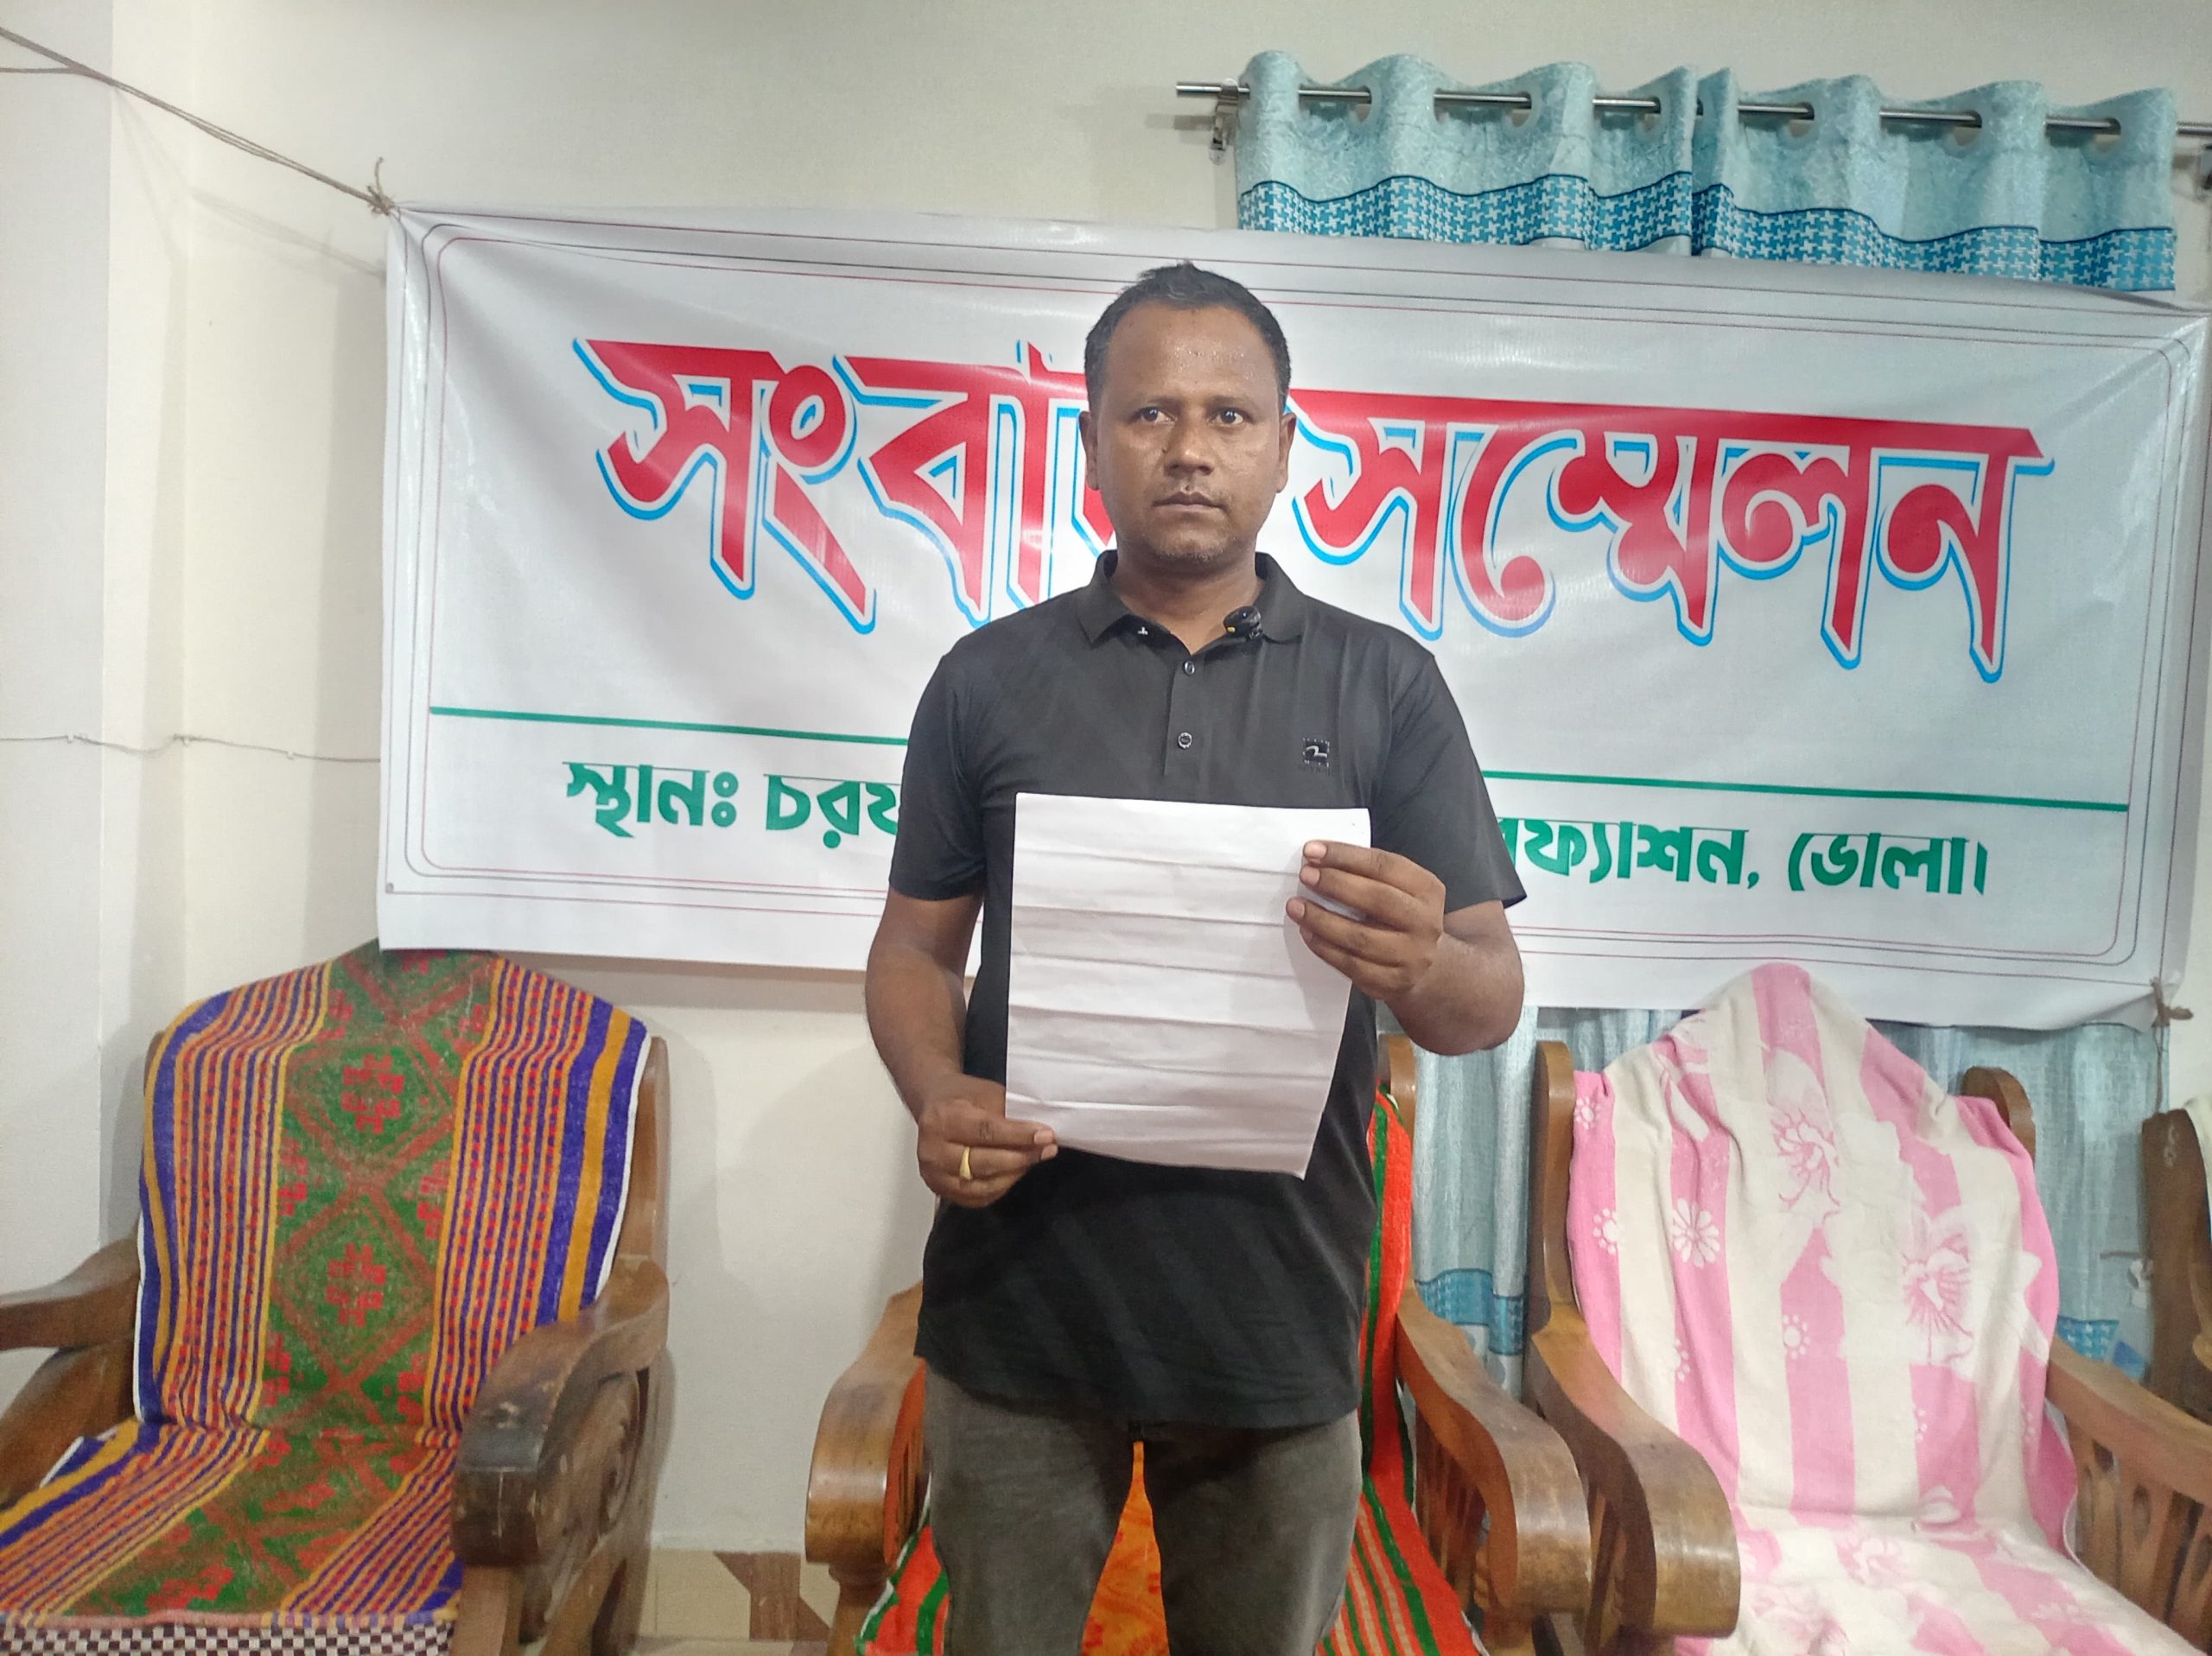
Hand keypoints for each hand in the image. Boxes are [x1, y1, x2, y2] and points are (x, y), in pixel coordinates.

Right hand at [915, 1073, 1056, 1208]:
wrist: (933, 1107)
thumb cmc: (962, 1098)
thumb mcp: (985, 1094)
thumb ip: (1009, 1115)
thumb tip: (1041, 1135)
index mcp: (942, 1119)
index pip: (985, 1131)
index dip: (1018, 1135)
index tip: (1046, 1135)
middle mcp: (933, 1151)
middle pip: (983, 1162)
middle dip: (1021, 1157)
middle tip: (1048, 1149)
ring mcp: (934, 1175)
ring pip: (983, 1185)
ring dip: (1014, 1174)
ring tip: (1034, 1159)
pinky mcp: (940, 1191)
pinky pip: (978, 1197)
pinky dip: (1001, 1186)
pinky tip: (1015, 1172)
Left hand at [1287, 841, 1446, 1001]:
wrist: (1426, 965)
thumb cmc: (1401, 916)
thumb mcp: (1400, 889)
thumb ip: (1369, 873)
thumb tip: (1321, 859)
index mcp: (1427, 890)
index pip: (1385, 866)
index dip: (1346, 856)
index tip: (1313, 850)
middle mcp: (1425, 923)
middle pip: (1377, 900)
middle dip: (1336, 885)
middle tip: (1306, 875)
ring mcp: (1411, 956)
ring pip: (1361, 938)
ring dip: (1322, 920)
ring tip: (1296, 906)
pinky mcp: (1392, 983)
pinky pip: (1352, 965)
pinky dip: (1325, 948)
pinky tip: (1308, 933)